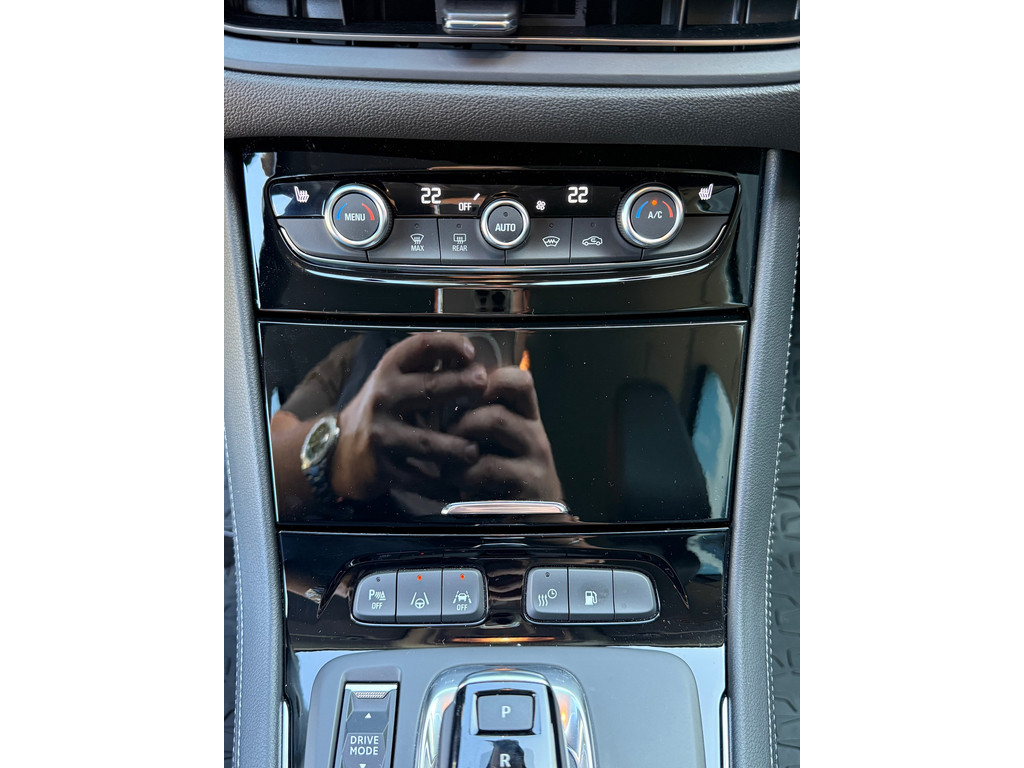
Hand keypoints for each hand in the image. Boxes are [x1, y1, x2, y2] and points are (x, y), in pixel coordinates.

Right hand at [331, 333, 486, 500]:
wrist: (340, 451)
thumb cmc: (380, 411)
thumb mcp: (394, 381)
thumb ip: (425, 369)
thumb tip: (471, 359)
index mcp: (389, 372)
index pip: (420, 346)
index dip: (448, 343)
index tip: (470, 351)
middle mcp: (384, 398)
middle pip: (429, 388)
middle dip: (460, 384)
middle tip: (483, 384)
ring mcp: (382, 433)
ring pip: (427, 441)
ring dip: (455, 447)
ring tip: (474, 450)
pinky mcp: (384, 467)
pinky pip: (420, 477)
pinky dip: (442, 482)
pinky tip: (459, 480)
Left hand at [448, 365, 561, 499]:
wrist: (537, 523)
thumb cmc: (506, 478)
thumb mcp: (498, 445)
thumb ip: (480, 420)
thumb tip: (440, 391)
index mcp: (527, 417)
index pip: (518, 378)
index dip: (488, 376)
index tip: (461, 392)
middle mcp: (534, 432)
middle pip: (498, 392)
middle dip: (461, 414)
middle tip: (445, 432)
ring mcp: (535, 457)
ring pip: (494, 419)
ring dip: (458, 437)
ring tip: (446, 458)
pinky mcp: (527, 483)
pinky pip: (485, 466)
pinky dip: (460, 472)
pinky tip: (455, 481)